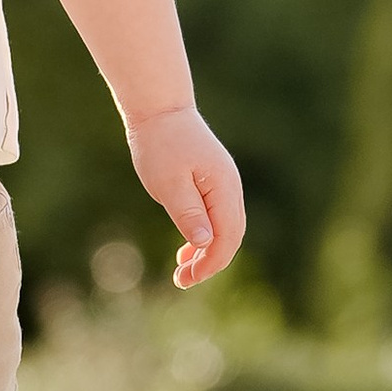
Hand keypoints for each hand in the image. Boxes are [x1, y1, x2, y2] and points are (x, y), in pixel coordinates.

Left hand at [124, 104, 246, 287]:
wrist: (159, 110)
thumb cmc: (160, 145)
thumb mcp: (169, 184)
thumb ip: (189, 213)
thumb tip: (207, 244)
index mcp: (224, 188)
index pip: (227, 237)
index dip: (210, 263)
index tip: (187, 278)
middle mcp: (230, 187)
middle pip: (231, 236)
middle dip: (210, 263)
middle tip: (181, 280)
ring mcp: (224, 184)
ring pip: (225, 229)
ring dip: (208, 252)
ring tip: (182, 271)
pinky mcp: (213, 183)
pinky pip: (216, 217)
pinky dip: (204, 237)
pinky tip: (186, 250)